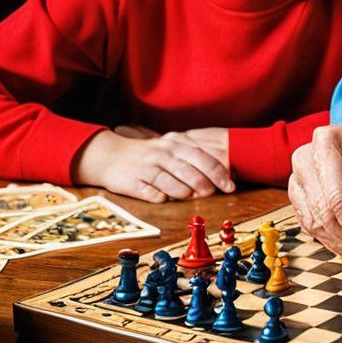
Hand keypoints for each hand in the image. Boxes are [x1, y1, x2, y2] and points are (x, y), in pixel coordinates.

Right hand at [73, 129, 235, 201]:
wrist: (111, 155)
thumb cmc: (150, 155)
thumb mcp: (172, 149)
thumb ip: (194, 159)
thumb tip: (221, 176)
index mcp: (176, 144)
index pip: (204, 158)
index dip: (220, 173)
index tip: (231, 186)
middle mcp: (163, 153)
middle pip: (191, 172)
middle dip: (206, 186)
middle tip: (212, 194)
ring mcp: (148, 167)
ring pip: (174, 185)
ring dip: (186, 194)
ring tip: (189, 196)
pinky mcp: (134, 182)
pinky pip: (154, 195)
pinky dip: (163, 198)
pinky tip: (165, 198)